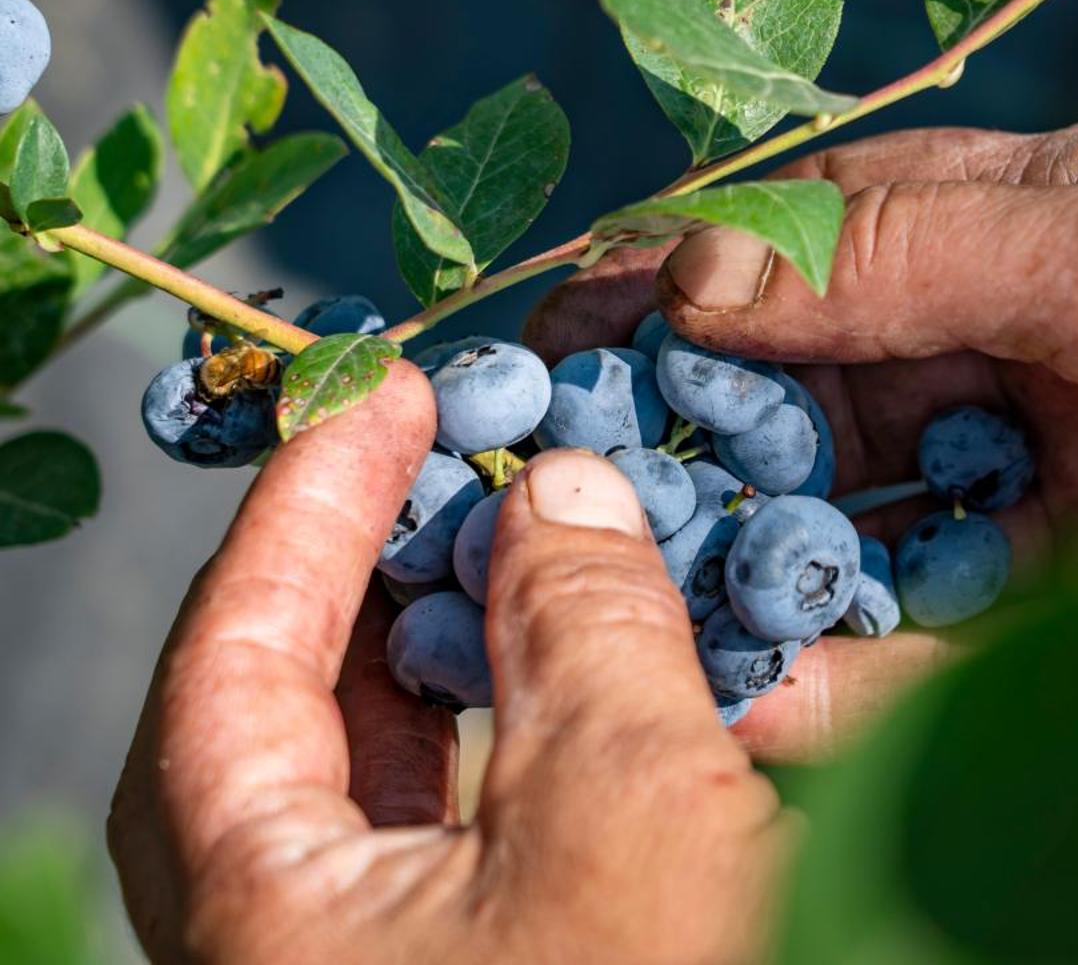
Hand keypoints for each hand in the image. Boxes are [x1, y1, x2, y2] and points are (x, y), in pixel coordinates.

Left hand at [108, 364, 779, 962]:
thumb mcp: (623, 805)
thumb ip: (583, 625)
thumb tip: (561, 494)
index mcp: (263, 918)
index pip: (228, 660)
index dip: (302, 506)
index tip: (381, 395)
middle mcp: (301, 956)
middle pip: (291, 720)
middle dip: (374, 572)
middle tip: (454, 463)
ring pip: (392, 783)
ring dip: (465, 652)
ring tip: (539, 549)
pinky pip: (475, 837)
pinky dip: (530, 737)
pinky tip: (608, 677)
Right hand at [529, 114, 1077, 763]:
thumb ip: (921, 260)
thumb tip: (701, 262)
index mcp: (1073, 216)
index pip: (837, 223)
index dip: (694, 265)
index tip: (559, 329)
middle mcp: (1060, 344)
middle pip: (832, 379)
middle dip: (706, 426)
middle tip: (570, 491)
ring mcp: (1077, 489)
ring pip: (871, 520)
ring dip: (762, 559)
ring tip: (636, 600)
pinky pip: (946, 645)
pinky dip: (857, 673)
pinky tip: (779, 697)